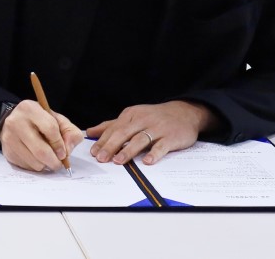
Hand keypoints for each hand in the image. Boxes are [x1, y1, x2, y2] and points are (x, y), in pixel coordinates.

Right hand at [0, 101, 83, 172]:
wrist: (14, 122)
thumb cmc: (39, 121)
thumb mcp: (56, 119)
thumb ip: (70, 132)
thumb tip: (68, 150)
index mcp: (30, 109)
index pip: (50, 128)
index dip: (60, 144)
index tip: (63, 152)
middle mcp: (16, 122)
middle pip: (41, 150)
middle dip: (54, 161)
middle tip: (59, 163)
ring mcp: (9, 138)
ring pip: (34, 162)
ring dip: (45, 165)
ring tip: (47, 158)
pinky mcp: (7, 151)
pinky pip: (27, 166)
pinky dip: (36, 166)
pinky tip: (36, 157)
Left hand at [86, 100, 211, 165]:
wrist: (184, 112)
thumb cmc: (154, 117)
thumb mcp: (133, 116)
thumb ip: (112, 125)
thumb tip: (90, 132)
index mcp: (131, 115)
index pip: (114, 128)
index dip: (103, 141)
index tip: (93, 152)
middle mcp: (143, 120)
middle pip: (124, 133)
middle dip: (111, 146)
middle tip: (101, 158)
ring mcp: (157, 128)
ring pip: (140, 139)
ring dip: (128, 150)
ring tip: (118, 161)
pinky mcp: (171, 137)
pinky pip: (161, 146)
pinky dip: (154, 154)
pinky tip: (147, 162)